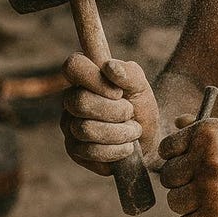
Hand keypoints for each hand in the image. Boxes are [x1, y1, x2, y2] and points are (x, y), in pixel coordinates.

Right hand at [60, 53, 159, 175]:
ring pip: (86, 129)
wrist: (148, 140)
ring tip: (133, 131)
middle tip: (130, 113)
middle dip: (115, 111)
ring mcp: (69, 125)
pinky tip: (127, 147)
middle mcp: (71, 99)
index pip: (73, 65)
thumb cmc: (140, 108)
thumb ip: (129, 72)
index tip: (118, 92)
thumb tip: (109, 66)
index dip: (94, 78)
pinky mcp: (74, 150)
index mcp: (84, 77)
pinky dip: (116, 150)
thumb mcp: (141, 86)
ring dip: (119, 132)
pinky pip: (90, 151)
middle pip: (80, 102)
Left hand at [159, 117, 217, 216]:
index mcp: (207, 135)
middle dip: (181, 180)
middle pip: (167, 177)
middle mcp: (208, 161)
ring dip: (188, 202)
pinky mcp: (216, 216)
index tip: (190, 162)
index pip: (165, 149)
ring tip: (209, 196)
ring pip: (174, 201)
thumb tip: (177, 122)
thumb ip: (197, 129)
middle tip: (203, 181)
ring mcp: (211, 190)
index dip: (176, 157)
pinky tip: (213, 211)